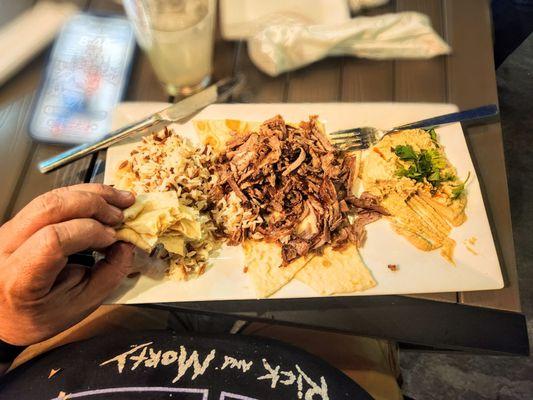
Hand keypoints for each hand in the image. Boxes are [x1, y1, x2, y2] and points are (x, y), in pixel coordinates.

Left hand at [0, 184, 134, 345]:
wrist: (6, 314)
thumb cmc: (39, 314)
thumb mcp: (81, 304)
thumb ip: (109, 275)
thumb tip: (127, 245)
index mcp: (20, 277)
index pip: (53, 239)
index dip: (89, 231)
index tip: (112, 238)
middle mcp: (7, 246)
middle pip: (51, 207)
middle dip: (93, 204)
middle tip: (121, 214)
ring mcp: (10, 229)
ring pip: (51, 196)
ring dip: (91, 193)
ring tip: (119, 200)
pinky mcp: (19, 221)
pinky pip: (52, 199)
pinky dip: (81, 195)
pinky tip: (102, 200)